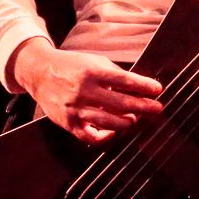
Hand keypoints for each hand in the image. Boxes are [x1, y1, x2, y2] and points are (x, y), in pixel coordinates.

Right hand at [9, 38, 162, 144]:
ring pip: (107, 121)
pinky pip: (90, 136)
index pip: (124, 80)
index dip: (143, 86)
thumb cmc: (72, 67)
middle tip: (157, 108)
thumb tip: (139, 87)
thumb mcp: (94, 62)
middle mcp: (84, 90)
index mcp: (92, 72)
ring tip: (135, 119)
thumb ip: (114, 75)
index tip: (157, 89)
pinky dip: (105, 136)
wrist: (40, 73)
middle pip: (120, 103)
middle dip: (142, 106)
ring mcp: (75, 108)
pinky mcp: (68, 123)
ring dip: (126, 122)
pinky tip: (114, 131)